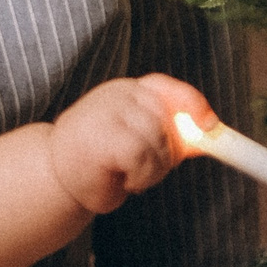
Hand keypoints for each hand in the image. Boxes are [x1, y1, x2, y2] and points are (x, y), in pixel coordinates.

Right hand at [47, 71, 198, 214]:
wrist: (55, 178)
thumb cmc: (100, 162)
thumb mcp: (139, 143)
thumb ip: (172, 136)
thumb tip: (211, 133)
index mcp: (126, 91)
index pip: (165, 87)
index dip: (192, 102)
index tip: (210, 125)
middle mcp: (117, 94)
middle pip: (167, 121)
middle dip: (167, 154)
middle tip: (144, 171)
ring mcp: (106, 111)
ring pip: (157, 141)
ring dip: (153, 170)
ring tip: (129, 176)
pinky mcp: (101, 135)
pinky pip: (142, 156)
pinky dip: (141, 175)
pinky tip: (123, 179)